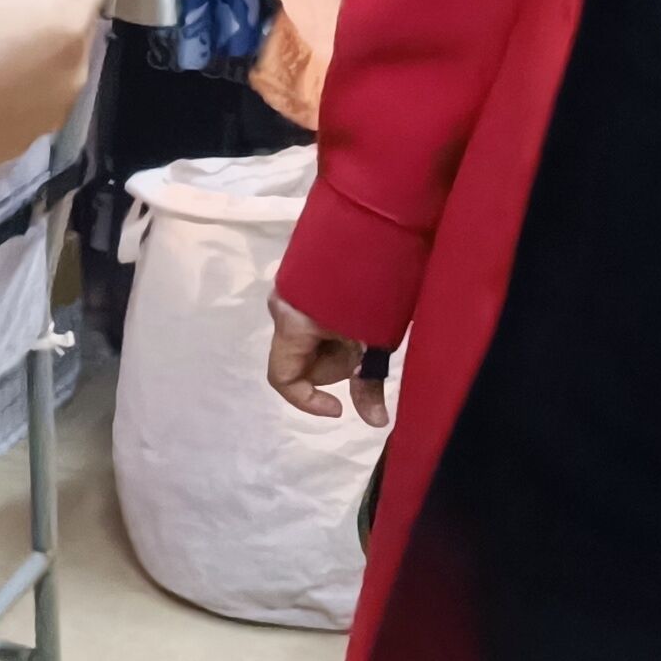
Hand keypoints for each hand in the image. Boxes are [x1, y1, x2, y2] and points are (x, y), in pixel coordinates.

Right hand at [265, 298, 390, 425]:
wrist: (376, 237)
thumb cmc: (371, 290)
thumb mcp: (373, 343)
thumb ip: (368, 385)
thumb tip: (377, 423)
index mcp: (290, 323)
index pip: (283, 379)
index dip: (309, 401)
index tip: (340, 407)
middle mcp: (283, 312)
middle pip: (303, 364)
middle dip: (338, 367)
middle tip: (365, 351)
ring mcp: (293, 300)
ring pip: (311, 348)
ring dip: (340, 350)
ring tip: (365, 333)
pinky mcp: (305, 292)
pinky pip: (315, 329)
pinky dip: (338, 336)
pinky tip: (358, 325)